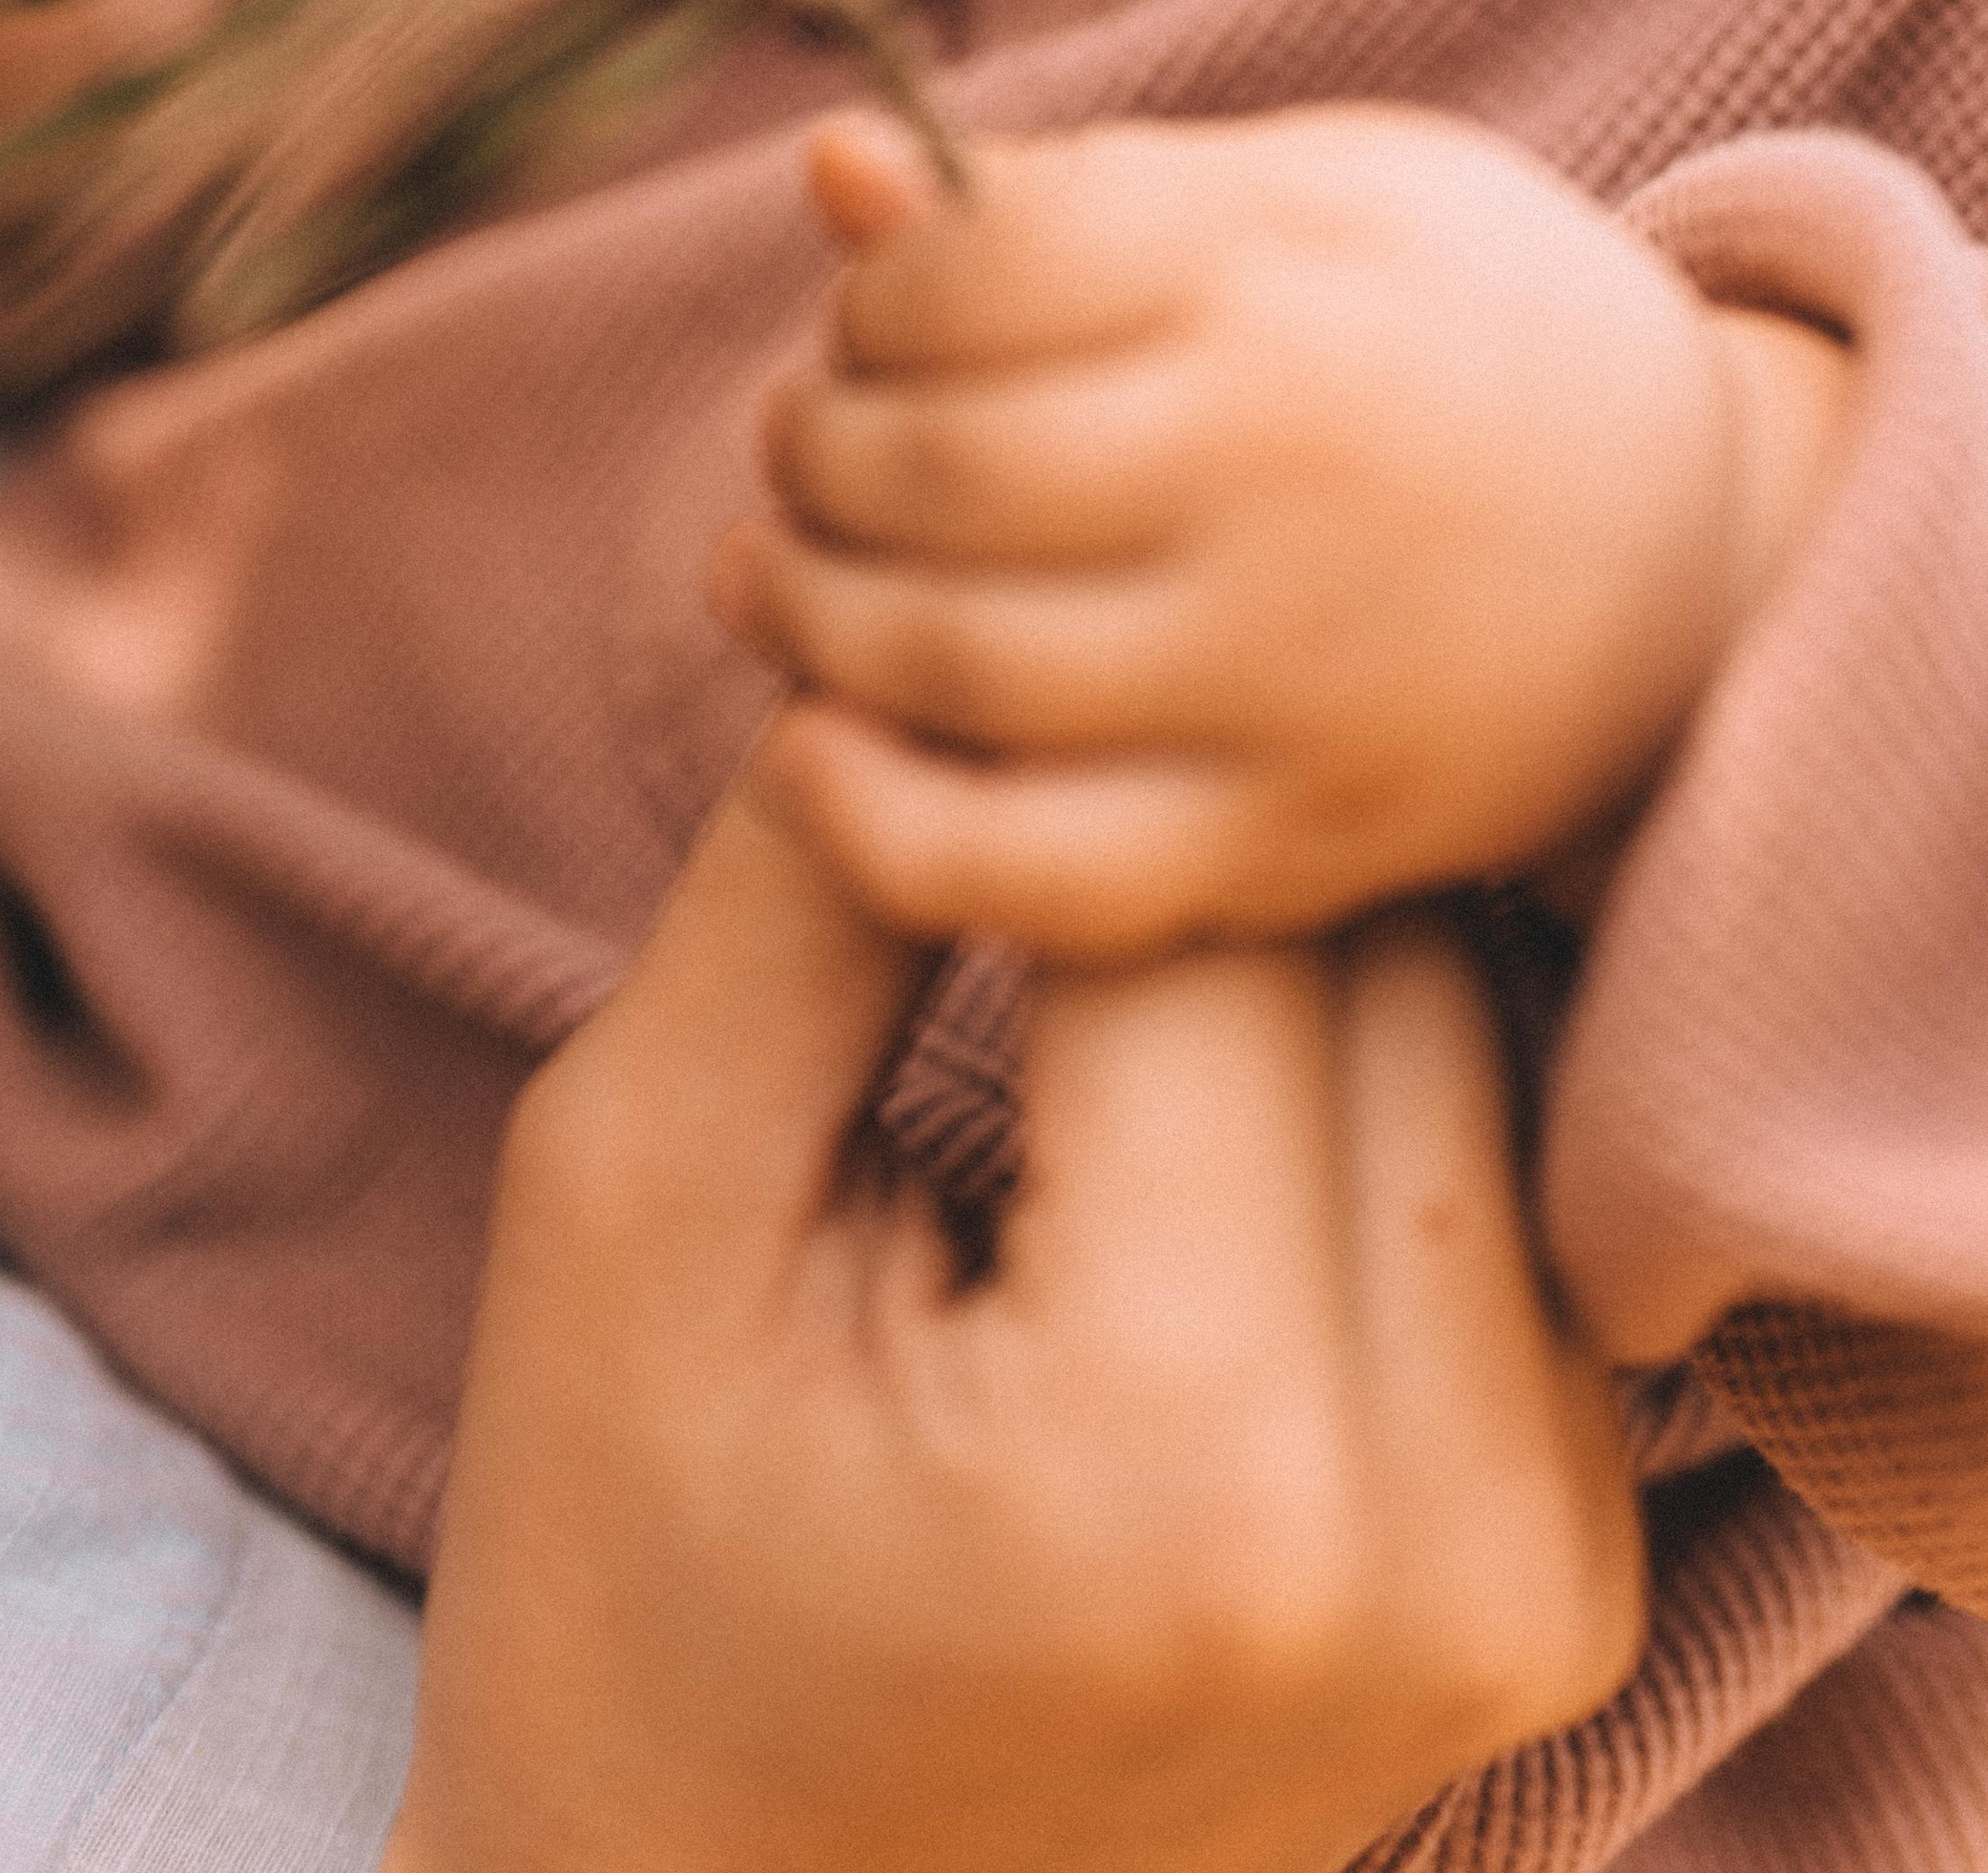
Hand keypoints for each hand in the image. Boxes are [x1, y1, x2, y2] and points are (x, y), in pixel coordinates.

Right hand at [384, 747, 1642, 1872]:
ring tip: (1072, 968)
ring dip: (1284, 954)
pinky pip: (1498, 1187)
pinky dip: (1358, 1096)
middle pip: (1385, 956)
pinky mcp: (1566, 1569)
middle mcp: (1441, 1524)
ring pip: (1475, 1042)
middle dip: (1176, 845)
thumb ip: (808, 887)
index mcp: (1185, 1440)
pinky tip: (1186, 1105)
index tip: (899, 713)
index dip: (1039, 760)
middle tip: (986, 805)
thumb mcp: (637, 1194)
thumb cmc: (633, 1570)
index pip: (1202, 910)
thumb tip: (917, 629)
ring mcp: (1542, 1570)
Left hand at [716, 109, 1848, 956]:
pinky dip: (878, 826)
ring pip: (950, 666)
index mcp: (1282, 275)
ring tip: (776, 574)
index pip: (963, 277)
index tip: (879, 316)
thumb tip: (827, 161)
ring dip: (803, 617)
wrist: (1701, 542)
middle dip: (810, 452)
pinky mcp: (1297, 841)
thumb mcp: (1298, 198)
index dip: (870, 298)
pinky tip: (814, 753)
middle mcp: (1286, 474)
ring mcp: (1293, 675)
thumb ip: (1057, 196)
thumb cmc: (1452, 325)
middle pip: (930, 470)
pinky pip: (1036, 875)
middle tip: (806, 444)